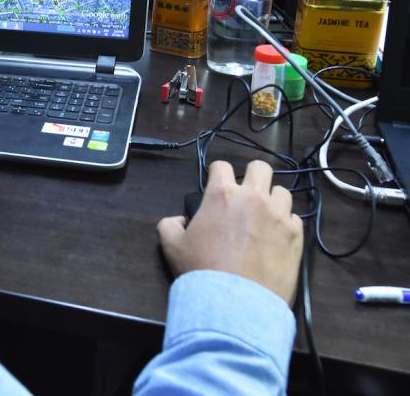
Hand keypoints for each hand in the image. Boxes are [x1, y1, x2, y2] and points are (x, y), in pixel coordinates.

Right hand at [157, 160, 303, 305]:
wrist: (234, 301)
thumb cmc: (201, 270)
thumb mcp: (172, 245)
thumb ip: (170, 225)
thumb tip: (178, 220)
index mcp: (222, 194)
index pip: (222, 166)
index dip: (217, 173)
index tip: (218, 184)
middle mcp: (253, 198)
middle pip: (260, 168)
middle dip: (252, 177)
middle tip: (246, 194)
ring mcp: (278, 216)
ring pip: (282, 192)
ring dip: (272, 201)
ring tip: (265, 217)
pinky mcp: (296, 236)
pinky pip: (295, 219)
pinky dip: (286, 225)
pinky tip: (276, 238)